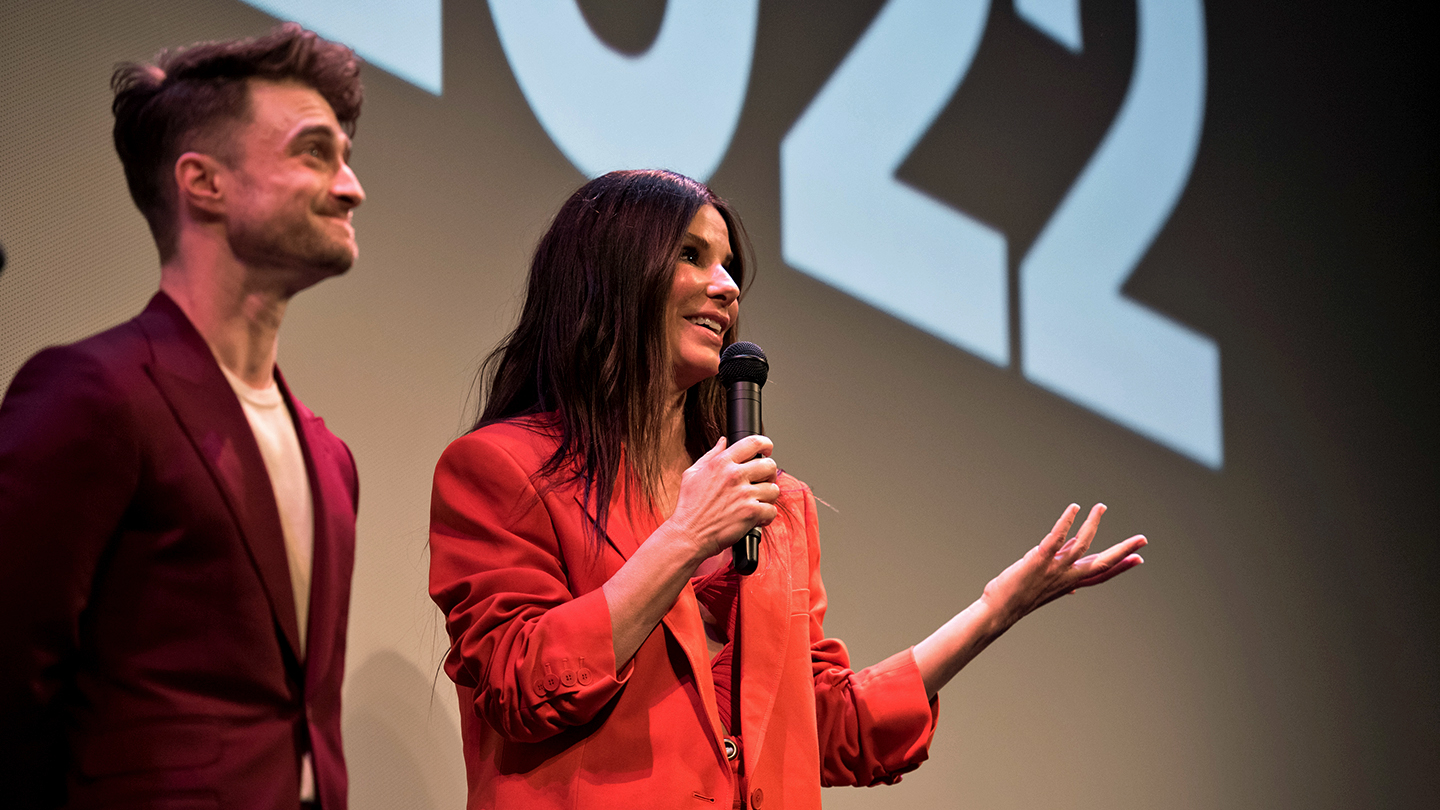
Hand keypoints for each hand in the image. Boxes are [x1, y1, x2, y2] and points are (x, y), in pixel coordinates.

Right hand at [666, 435, 779, 560]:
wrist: (688, 534)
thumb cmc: (688, 506)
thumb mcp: (692, 473)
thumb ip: (711, 455)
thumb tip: (723, 441)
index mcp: (722, 463)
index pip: (752, 442)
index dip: (765, 444)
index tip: (767, 449)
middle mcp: (734, 475)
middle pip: (769, 465)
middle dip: (769, 473)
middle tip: (763, 481)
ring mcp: (744, 494)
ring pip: (774, 489)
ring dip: (768, 497)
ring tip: (757, 502)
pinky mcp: (751, 513)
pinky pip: (772, 510)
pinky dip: (767, 515)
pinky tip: (756, 517)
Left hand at [980, 504, 1146, 626]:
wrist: (998, 611)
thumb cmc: (1019, 599)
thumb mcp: (1047, 592)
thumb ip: (1063, 584)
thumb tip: (1074, 589)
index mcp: (1069, 583)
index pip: (1100, 575)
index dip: (1120, 567)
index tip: (1138, 559)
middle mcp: (1066, 577)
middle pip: (1102, 563)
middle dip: (1123, 551)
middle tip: (1143, 539)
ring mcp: (1054, 569)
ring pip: (1081, 545)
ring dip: (1093, 525)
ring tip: (1100, 507)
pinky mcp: (1038, 560)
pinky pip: (1056, 538)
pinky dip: (1066, 522)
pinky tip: (1074, 508)